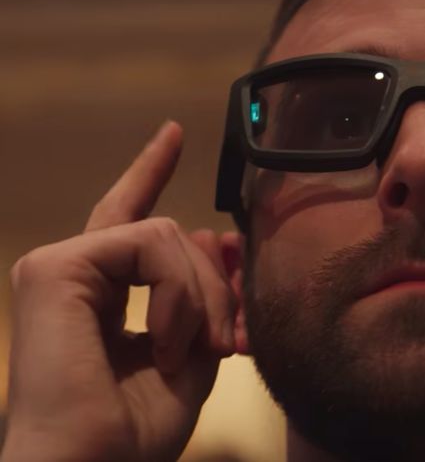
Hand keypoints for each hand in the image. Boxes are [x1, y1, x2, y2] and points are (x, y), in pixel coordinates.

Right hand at [1, 121, 245, 461]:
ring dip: (199, 296)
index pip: (129, 220)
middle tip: (226, 342)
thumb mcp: (191, 354)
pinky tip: (166, 341)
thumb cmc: (132, 431)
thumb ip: (205, 297)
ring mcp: (60, 265)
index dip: (151, 173)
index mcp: (101, 293)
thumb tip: (210, 236)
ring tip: (190, 350)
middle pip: (166, 235)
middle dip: (212, 283)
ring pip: (163, 236)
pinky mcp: (57, 266)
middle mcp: (75, 272)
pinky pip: (148, 245)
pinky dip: (176, 295)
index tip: (174, 134)